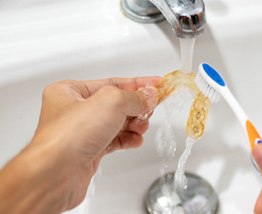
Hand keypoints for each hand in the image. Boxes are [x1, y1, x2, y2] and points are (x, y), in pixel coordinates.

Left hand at [0, 77, 159, 213]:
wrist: (56, 174)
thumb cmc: (68, 136)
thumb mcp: (110, 102)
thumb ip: (134, 96)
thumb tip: (148, 95)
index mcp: (71, 91)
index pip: (113, 82)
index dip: (138, 83)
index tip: (156, 84)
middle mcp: (75, 110)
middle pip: (116, 103)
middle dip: (136, 106)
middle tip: (152, 107)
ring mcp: (82, 132)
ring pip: (117, 123)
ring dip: (134, 124)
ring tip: (142, 126)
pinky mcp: (89, 150)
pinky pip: (114, 140)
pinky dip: (128, 139)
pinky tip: (135, 140)